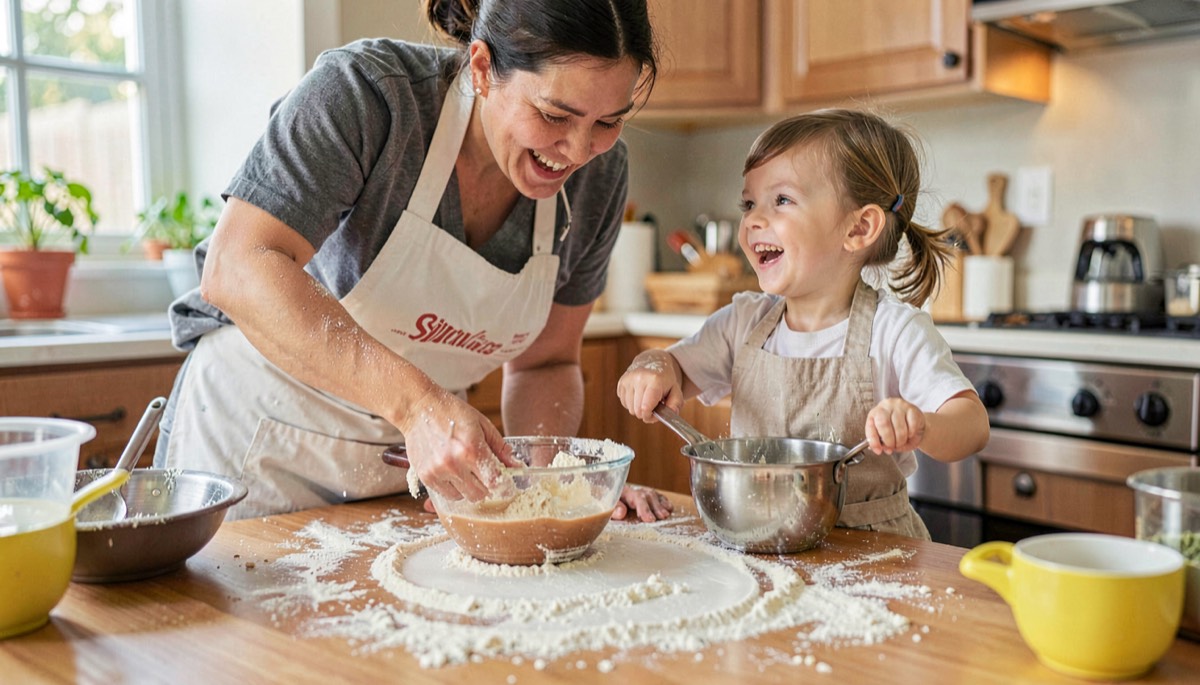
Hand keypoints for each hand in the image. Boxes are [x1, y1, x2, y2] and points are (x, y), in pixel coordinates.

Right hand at [398, 386, 514, 501]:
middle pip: (480, 494)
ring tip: (465, 470)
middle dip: (486, 486)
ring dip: (469, 488)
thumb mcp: (482, 424)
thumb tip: (517, 466)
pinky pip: (446, 495)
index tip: (505, 483)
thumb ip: (500, 448)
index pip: (495, 481)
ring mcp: (438, 472)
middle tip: (483, 473)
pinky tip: (452, 471)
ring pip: (463, 497)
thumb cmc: (451, 412)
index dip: (504, 485)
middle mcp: (454, 463)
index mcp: (472, 448)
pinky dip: (453, 488)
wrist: (418, 408)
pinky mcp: (425, 477)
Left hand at [611, 485, 672, 521]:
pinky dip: (663, 501)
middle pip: (647, 495)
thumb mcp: (606, 509)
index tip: (649, 518)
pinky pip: (657, 495)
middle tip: (661, 517)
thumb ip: (613, 510)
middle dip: (655, 506)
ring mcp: (641, 492)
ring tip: (666, 514)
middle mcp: (634, 491)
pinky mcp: (646, 496)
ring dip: (660, 505)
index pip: (635, 498)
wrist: (607, 499)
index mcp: (623, 493)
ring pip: (653, 495)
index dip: (644, 508)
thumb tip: (621, 512)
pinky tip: (669, 508)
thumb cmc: (608, 507)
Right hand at [617, 350, 682, 422]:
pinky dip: (631, 403)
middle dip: (645, 414)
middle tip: (652, 407)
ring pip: (629, 408)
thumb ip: (676, 404)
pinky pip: (624, 403)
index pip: (645, 408)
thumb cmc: (665, 380)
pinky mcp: (621, 382)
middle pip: (637, 411)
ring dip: (638, 408)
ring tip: (646, 400)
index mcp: (654, 380)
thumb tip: (672, 412)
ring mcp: (628, 379)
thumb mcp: (676, 390)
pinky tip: (638, 396)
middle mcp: (639, 378)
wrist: (653, 362)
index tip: (655, 414)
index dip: (650, 416)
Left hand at [865, 398, 925, 454]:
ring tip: (902, 442)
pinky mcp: (912, 409)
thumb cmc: (897, 429)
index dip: (874, 441)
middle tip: (893, 447)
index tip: (878, 451)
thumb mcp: (885, 435)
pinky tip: (910, 434)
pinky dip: (911, 434)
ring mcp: (899, 406)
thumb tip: (882, 449)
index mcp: (875, 413)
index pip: (870, 427)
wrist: (915, 421)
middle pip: (884, 425)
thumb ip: (881, 442)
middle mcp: (885, 406)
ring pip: (899, 427)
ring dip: (901, 440)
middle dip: (889, 441)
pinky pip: (911, 426)